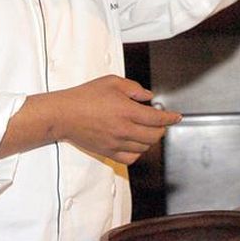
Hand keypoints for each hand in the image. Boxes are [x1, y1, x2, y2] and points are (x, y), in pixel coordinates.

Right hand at [55, 75, 181, 164]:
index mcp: (127, 111)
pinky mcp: (107, 152)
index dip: (170, 118)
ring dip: (150, 140)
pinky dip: (138, 152)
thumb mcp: (112, 82)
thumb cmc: (84, 96)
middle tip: (161, 122)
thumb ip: (134, 88)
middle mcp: (124, 129)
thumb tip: (148, 97)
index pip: (157, 119)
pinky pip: (130, 158)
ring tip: (148, 131)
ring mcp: (116, 143)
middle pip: (154, 136)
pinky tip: (136, 144)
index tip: (176, 117)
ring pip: (144, 148)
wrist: (63, 114)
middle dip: (162, 128)